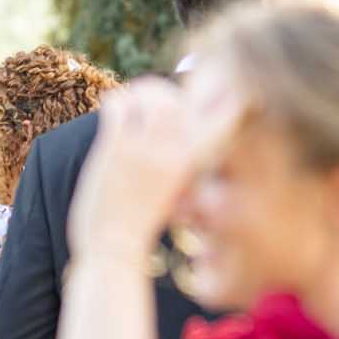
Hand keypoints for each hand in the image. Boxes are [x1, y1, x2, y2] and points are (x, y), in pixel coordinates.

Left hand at [68, 75, 241, 262]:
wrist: (115, 249)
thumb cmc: (144, 222)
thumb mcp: (178, 191)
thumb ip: (185, 160)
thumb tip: (185, 127)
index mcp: (198, 163)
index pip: (228, 111)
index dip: (213, 94)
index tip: (192, 97)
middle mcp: (177, 152)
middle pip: (180, 95)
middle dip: (163, 89)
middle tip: (147, 97)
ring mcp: (147, 149)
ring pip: (149, 93)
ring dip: (137, 92)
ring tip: (128, 103)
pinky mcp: (116, 149)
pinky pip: (118, 105)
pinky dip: (113, 100)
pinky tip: (110, 111)